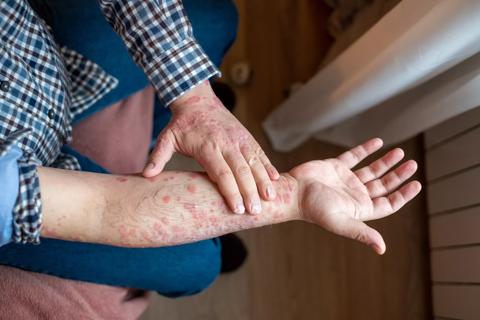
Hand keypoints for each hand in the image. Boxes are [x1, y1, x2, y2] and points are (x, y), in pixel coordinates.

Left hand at [143, 81, 279, 214]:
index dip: (231, 192)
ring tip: (271, 198)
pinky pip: (259, 153)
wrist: (197, 98)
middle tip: (256, 212)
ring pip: (254, 162)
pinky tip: (276, 179)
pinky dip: (268, 166)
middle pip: (241, 171)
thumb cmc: (181, 124)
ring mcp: (239, 139)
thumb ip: (158, 156)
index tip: (237, 209)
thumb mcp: (166, 138)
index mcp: (208, 146)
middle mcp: (226, 143)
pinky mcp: (246, 136)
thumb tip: (146, 176)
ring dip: (263, 180)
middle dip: (250, 192)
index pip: (222, 173)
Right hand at [290, 138, 420, 254]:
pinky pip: (354, 156)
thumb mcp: (340, 222)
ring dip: (386, 162)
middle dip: (398, 175)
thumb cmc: (314, 209)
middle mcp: (355, 194)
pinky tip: (379, 142)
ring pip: (372, 170)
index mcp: (360, 209)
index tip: (416, 184)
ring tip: (400, 152)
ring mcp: (346, 180)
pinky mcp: (336, 166)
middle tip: (412, 164)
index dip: (403, 195)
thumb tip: (382, 249)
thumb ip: (362, 232)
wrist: (293, 192)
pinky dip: (366, 149)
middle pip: (383, 185)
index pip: (388, 203)